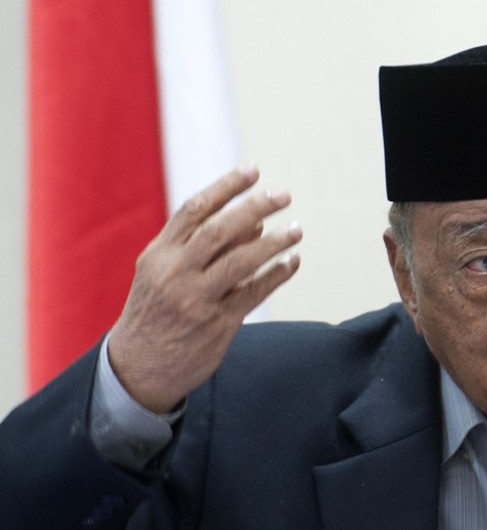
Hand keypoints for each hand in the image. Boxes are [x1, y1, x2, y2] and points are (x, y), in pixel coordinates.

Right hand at [107, 164, 301, 413]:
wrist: (138, 367)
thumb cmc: (157, 310)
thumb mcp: (167, 272)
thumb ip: (204, 246)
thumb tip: (256, 222)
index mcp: (159, 254)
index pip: (194, 210)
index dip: (226, 187)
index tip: (254, 170)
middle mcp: (175, 273)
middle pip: (219, 230)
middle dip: (254, 207)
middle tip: (284, 195)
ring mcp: (195, 300)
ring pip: (240, 262)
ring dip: (274, 243)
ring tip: (297, 230)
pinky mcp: (216, 324)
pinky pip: (253, 294)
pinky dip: (276, 275)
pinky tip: (293, 261)